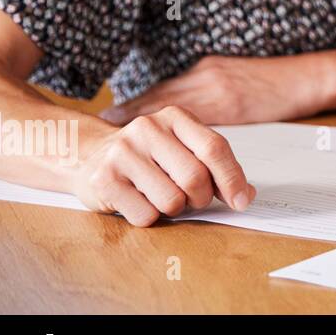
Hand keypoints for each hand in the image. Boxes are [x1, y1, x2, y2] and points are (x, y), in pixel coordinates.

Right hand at [70, 105, 255, 225]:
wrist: (90, 155)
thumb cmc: (148, 156)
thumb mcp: (182, 147)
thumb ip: (215, 165)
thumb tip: (245, 195)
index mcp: (174, 117)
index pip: (214, 148)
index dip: (232, 178)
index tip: (241, 201)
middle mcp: (147, 129)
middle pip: (195, 178)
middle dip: (200, 198)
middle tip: (192, 199)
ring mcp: (122, 153)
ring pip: (171, 201)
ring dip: (174, 209)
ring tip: (161, 196)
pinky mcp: (104, 180)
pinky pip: (146, 215)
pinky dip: (150, 217)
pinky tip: (138, 201)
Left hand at [100, 55, 334, 125]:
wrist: (308, 76)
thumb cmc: (276, 83)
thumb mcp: (238, 82)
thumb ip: (215, 95)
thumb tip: (191, 121)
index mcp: (207, 71)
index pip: (167, 90)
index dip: (139, 103)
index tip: (114, 116)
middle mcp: (206, 76)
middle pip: (162, 96)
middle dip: (134, 112)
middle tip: (106, 125)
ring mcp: (218, 87)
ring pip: (175, 107)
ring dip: (149, 123)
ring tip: (122, 135)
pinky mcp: (232, 102)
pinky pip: (197, 122)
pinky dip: (177, 135)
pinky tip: (162, 146)